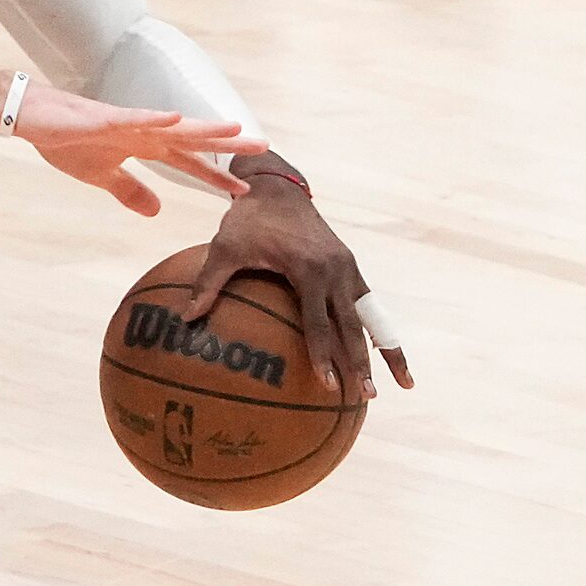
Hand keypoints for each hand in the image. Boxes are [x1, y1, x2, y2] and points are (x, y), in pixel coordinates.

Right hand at [15, 83, 263, 215]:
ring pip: (172, 126)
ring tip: (233, 128)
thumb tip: (157, 211)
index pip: (187, 163)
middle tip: (263, 148)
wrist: (32, 118)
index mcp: (142, 146)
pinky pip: (133, 118)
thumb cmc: (65, 142)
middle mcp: (143, 131)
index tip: (244, 191)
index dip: (215, 177)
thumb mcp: (101, 176)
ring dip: (202, 127)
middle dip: (226, 146)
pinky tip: (175, 118)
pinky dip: (154, 118)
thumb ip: (130, 191)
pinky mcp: (104, 118)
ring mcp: (126, 123)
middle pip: (192, 140)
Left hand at [183, 169, 411, 398]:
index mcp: (309, 268)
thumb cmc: (247, 220)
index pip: (318, 322)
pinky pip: (367, 306)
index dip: (323, 354)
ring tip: (401, 385)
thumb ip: (208, 283)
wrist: (278, 189)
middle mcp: (337, 270)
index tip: (327, 385)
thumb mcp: (224, 247)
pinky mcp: (350, 269)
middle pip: (353, 326)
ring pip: (371, 318)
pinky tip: (384, 357)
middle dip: (363, 363)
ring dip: (386, 350)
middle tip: (366, 396)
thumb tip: (185, 320)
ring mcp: (348, 269)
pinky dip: (378, 331)